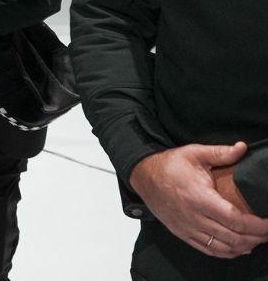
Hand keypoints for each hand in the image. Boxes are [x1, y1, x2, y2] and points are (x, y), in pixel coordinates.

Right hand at [129, 142, 267, 257]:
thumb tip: (243, 147)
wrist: (143, 177)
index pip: (234, 219)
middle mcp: (193, 217)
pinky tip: (239, 248)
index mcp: (198, 197)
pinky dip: (227, 253)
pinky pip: (208, 250)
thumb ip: (220, 153)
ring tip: (258, 240)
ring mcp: (187, 227)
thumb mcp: (194, 153)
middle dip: (256, 237)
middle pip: (232, 237)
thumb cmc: (169, 165)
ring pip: (222, 247)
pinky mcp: (183, 233)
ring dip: (244, 247)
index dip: (257, 226)